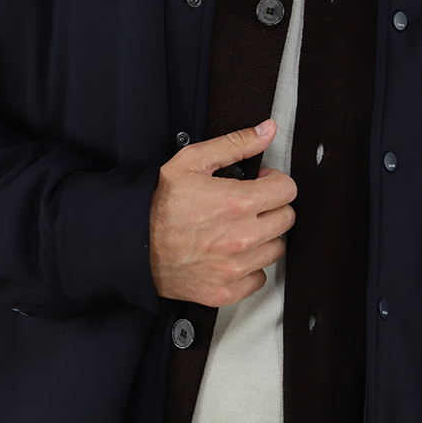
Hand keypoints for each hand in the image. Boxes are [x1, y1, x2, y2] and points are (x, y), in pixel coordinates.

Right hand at [149, 119, 296, 306]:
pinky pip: (259, 278)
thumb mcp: (192, 161)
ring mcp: (235, 267)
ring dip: (263, 238)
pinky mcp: (227, 291)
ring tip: (239, 229)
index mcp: (237, 202)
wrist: (133, 244)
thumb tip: (267, 130)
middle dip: (271, 207)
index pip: (287, 190)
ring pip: (276, 249)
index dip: (274, 181)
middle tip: (249, 206)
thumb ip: (236, 143)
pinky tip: (232, 254)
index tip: (261, 184)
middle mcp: (241, 237)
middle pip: (287, 218)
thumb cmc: (159, 203)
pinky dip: (250, 267)